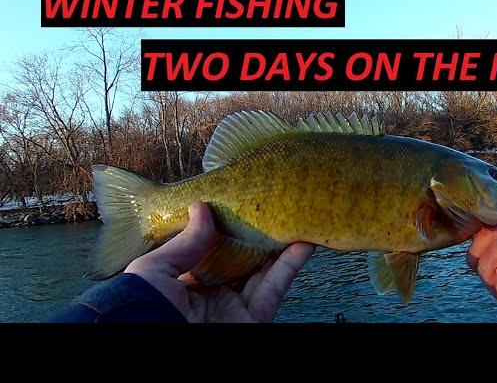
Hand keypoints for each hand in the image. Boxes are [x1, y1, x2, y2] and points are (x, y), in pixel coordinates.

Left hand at [124, 202, 314, 321]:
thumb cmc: (142, 307)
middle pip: (244, 260)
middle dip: (261, 236)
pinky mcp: (253, 320)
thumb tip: (202, 207)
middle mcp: (213, 295)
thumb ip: (184, 241)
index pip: (214, 251)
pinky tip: (303, 244)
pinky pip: (275, 291)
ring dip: (283, 248)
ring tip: (298, 219)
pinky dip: (290, 268)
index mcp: (186, 283)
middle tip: (276, 211)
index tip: (243, 207)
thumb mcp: (155, 269)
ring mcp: (234, 308)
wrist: (148, 339)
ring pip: (266, 273)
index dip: (230, 230)